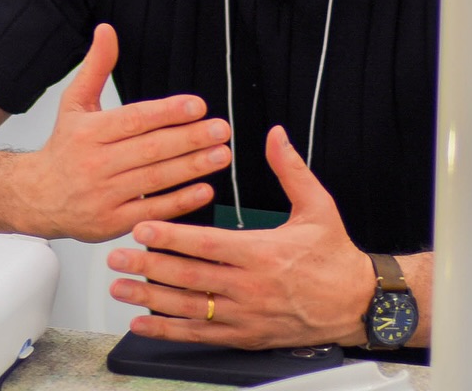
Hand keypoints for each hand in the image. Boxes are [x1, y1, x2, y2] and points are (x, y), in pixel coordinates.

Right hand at [26, 24, 231, 241]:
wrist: (35, 197)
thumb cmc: (64, 147)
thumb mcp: (74, 104)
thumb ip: (96, 67)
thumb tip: (107, 30)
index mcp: (88, 132)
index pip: (134, 119)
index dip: (168, 112)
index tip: (198, 106)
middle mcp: (95, 164)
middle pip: (150, 149)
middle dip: (190, 139)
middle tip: (221, 130)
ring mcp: (103, 195)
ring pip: (154, 179)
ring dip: (191, 167)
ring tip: (221, 155)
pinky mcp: (111, 223)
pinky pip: (150, 211)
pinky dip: (179, 202)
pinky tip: (204, 189)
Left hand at [107, 125, 373, 349]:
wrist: (356, 304)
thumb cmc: (335, 256)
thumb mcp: (318, 206)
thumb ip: (291, 170)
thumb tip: (275, 136)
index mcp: (261, 253)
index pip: (205, 244)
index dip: (169, 236)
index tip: (140, 229)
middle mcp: (248, 287)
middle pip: (187, 277)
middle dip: (146, 267)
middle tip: (115, 259)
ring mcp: (244, 316)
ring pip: (187, 308)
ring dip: (149, 299)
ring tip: (119, 289)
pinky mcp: (244, 336)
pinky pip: (199, 335)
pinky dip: (168, 331)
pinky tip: (143, 323)